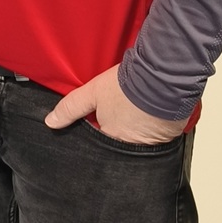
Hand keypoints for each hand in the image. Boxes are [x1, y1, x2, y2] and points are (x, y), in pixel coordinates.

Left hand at [44, 65, 187, 144]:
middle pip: (120, 143)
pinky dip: (156, 125)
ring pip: (141, 139)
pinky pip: (161, 134)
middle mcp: (133, 145)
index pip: (100, 143)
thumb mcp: (93, 93)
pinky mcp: (171, 133)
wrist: (164, 77)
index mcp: (112, 137)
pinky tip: (153, 112)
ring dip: (138, 129)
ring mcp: (154, 140)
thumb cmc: (128, 86)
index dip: (98, 130)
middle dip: (119, 133)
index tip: (99, 121)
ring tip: (137, 112)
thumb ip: (71, 108)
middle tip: (121, 116)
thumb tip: (50, 123)